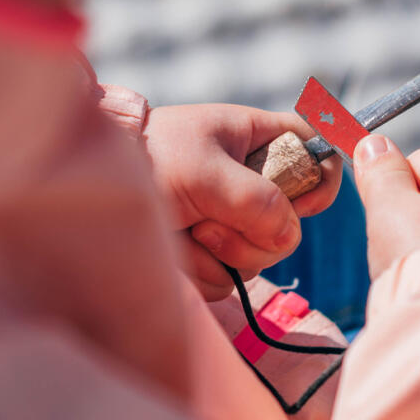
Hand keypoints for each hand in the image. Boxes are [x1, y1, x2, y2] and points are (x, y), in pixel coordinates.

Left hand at [142, 104, 342, 298]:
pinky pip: (228, 280)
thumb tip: (288, 235)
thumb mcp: (204, 170)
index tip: (304, 202)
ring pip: (260, 258)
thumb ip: (254, 198)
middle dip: (254, 231)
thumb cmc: (149, 160)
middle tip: (210, 216)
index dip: (322, 177)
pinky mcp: (211, 255)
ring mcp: (232, 221)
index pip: (315, 150)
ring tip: (188, 226)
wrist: (98, 192)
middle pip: (291, 222)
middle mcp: (251, 181)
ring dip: (222, 251)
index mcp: (257, 140)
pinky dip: (202, 269)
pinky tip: (177, 246)